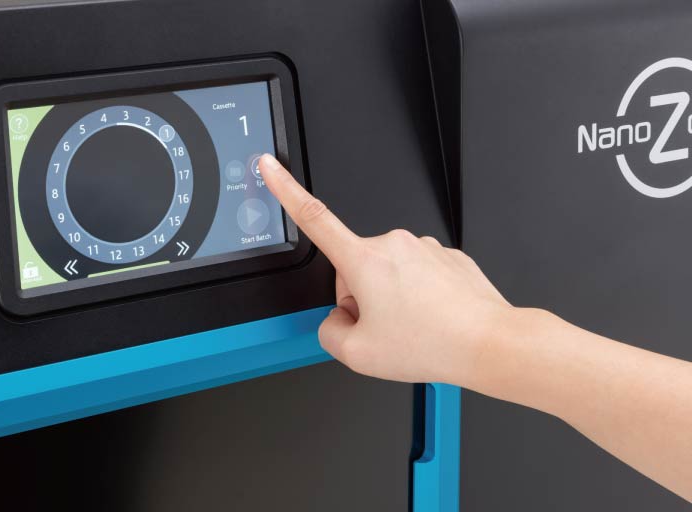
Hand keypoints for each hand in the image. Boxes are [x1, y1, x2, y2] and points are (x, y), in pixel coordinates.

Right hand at [258, 153, 514, 385]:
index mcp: (364, 261)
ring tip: (413, 328)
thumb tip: (338, 321)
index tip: (270, 166)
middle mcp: (394, 245)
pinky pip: (417, 277)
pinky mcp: (446, 258)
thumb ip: (329, 333)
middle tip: (383, 329)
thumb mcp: (357, 354)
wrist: (488, 342)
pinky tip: (431, 320)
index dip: (285, 189)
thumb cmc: (432, 343)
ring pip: (387, 274)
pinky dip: (418, 299)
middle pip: (354, 269)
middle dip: (360, 298)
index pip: (313, 217)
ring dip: (390, 300)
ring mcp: (424, 249)